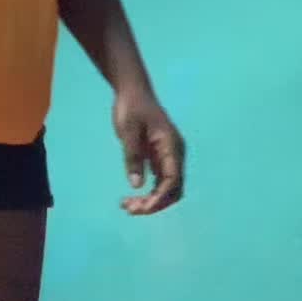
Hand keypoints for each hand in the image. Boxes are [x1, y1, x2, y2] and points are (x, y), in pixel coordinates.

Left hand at [113, 87, 184, 215]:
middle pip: (173, 189)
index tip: (143, 208)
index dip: (160, 198)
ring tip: (127, 206)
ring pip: (166, 188)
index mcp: (172, 147)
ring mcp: (168, 157)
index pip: (173, 180)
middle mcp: (174, 154)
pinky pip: (158, 182)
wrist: (132, 91)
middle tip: (130, 209)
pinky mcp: (159, 158)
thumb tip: (137, 185)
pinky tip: (131, 198)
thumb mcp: (128, 131)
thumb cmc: (131, 107)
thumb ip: (133, 157)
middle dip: (155, 203)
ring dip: (150, 200)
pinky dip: (148, 192)